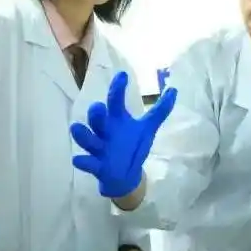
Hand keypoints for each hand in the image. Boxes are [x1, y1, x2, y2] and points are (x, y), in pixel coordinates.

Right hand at [69, 71, 177, 197]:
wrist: (125, 174)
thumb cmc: (132, 146)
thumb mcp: (147, 128)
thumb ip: (159, 110)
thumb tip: (174, 89)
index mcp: (117, 120)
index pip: (116, 100)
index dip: (118, 88)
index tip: (123, 75)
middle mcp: (105, 131)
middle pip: (97, 118)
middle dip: (96, 113)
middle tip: (98, 107)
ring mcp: (99, 148)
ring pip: (86, 138)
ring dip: (82, 134)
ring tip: (77, 128)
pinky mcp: (96, 166)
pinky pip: (85, 162)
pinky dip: (83, 161)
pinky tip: (80, 159)